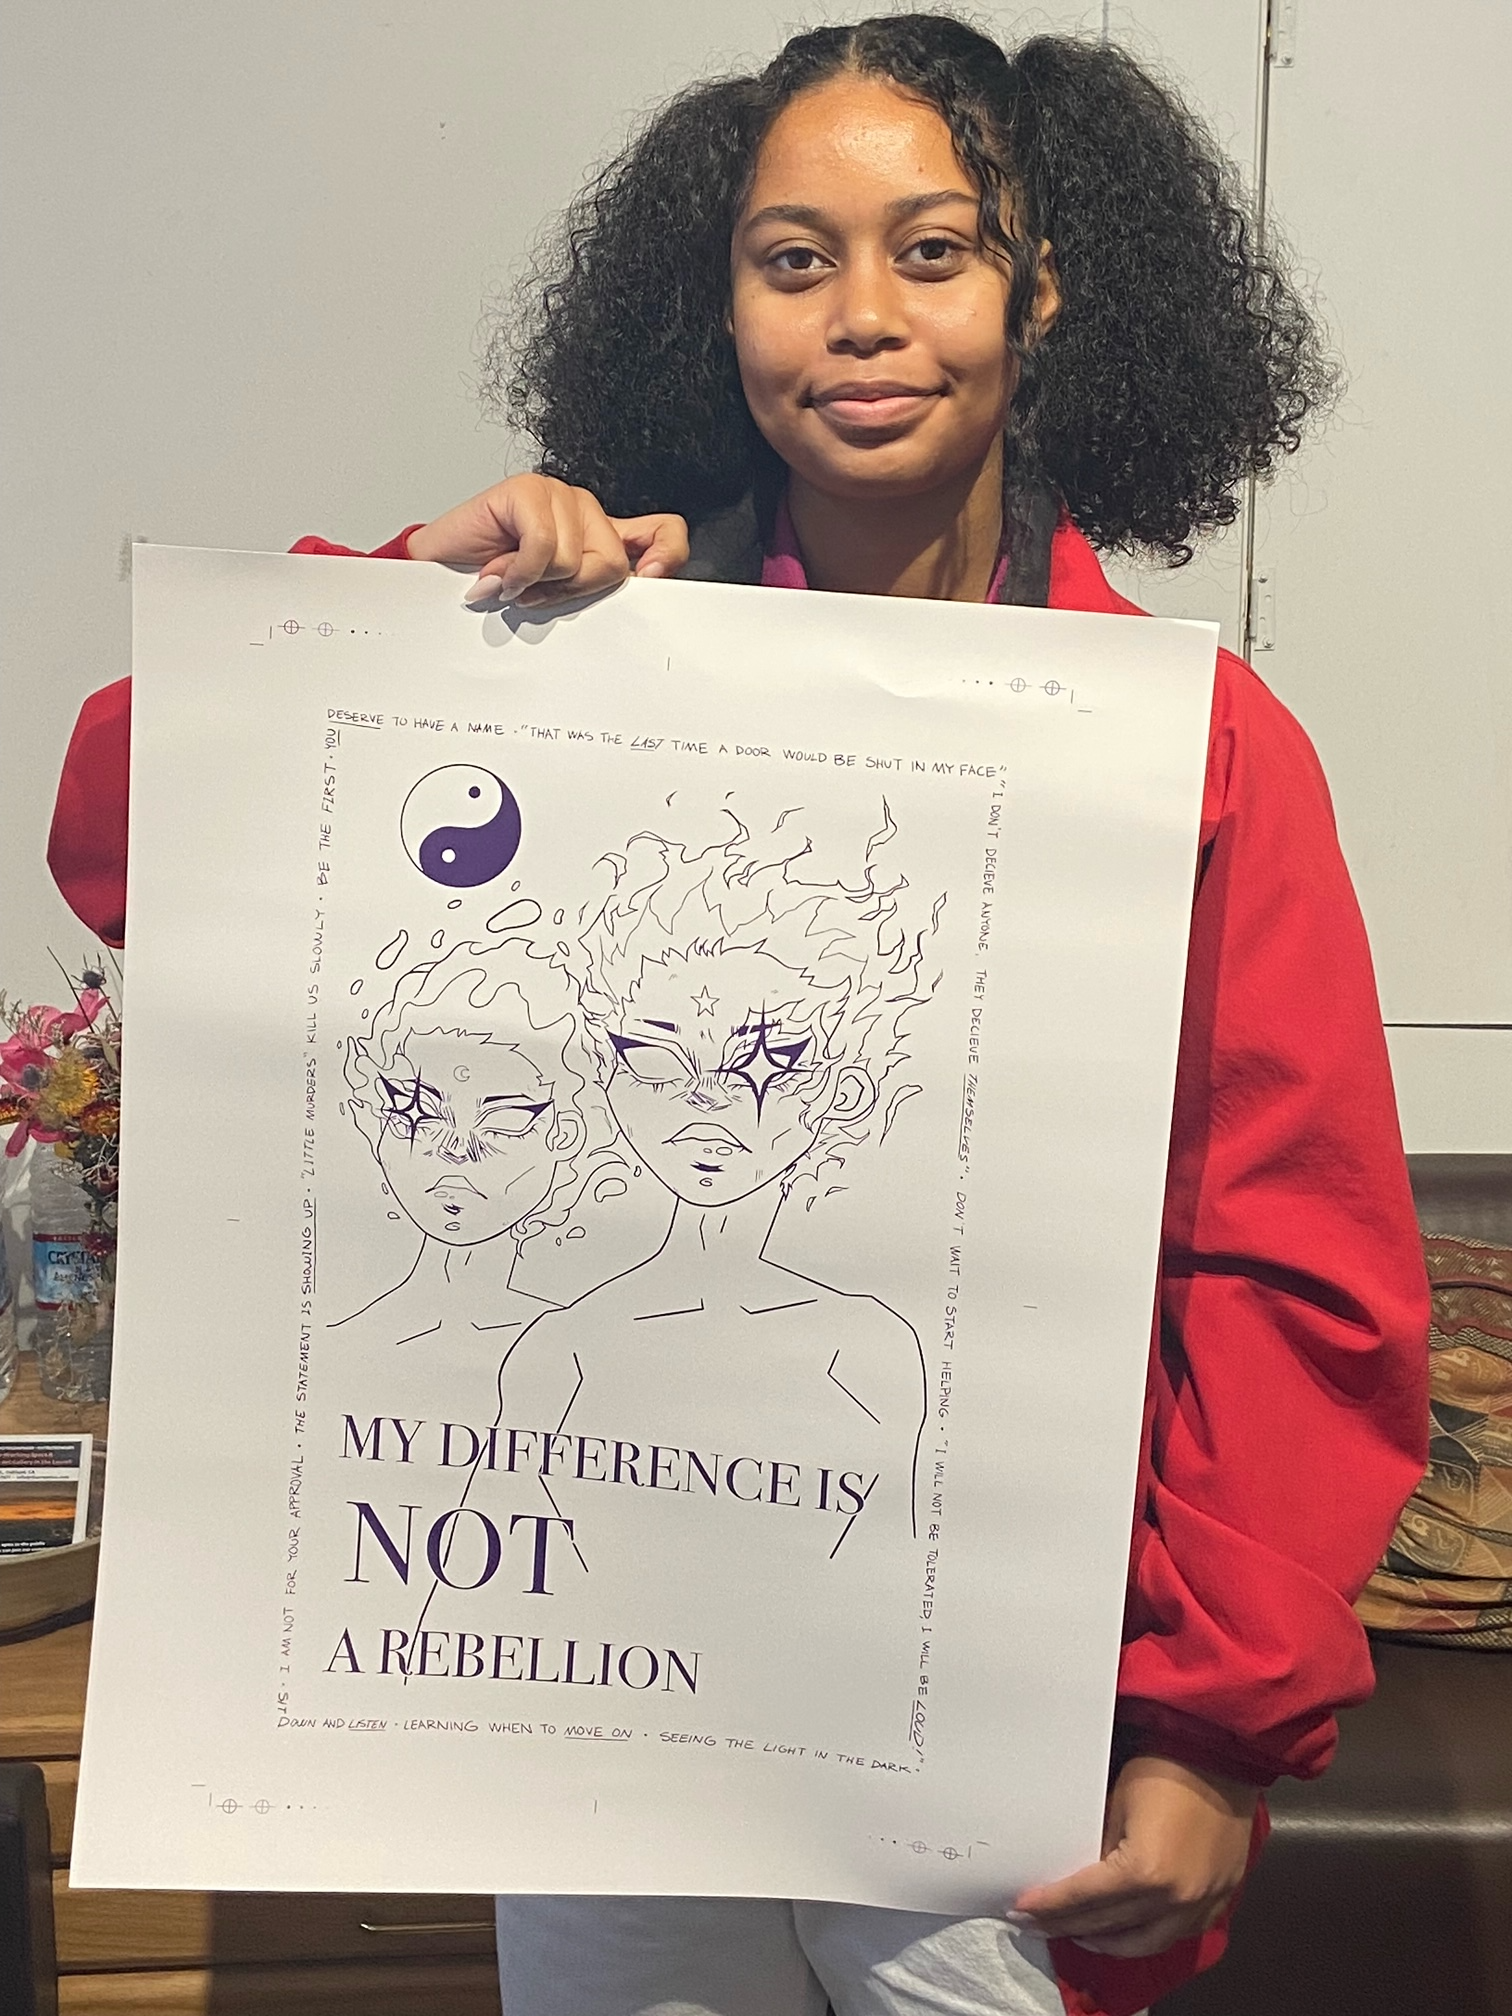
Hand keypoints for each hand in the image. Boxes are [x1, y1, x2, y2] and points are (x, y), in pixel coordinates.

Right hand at [406, 474, 688, 607]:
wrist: (438, 576)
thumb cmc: (495, 586)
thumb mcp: (556, 597)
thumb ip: (593, 590)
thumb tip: (634, 592)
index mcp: (600, 536)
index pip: (662, 533)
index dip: (666, 555)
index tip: (651, 578)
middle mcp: (584, 512)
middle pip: (611, 561)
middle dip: (571, 590)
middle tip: (536, 592)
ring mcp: (556, 495)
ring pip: (573, 559)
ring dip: (536, 583)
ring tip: (512, 580)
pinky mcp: (526, 491)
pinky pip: (543, 546)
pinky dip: (519, 572)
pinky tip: (499, 572)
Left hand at [1011, 1756, 1257, 1958]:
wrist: (1220, 1757)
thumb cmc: (1166, 1768)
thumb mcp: (1116, 1803)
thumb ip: (1099, 1847)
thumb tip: (1078, 1875)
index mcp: (1145, 1872)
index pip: (1084, 1898)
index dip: (1049, 1905)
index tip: (1021, 1909)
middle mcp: (1173, 1899)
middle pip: (1108, 1926)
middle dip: (1067, 1926)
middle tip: (1036, 1924)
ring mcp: (1199, 1905)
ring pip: (1143, 1943)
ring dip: (1106, 1943)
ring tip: (1077, 1934)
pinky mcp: (1217, 1900)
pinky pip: (1176, 1935)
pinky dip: (1145, 1937)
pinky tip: (1127, 1931)